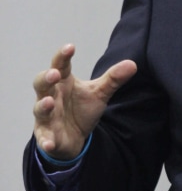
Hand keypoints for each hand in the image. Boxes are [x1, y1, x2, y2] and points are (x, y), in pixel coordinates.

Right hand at [32, 44, 136, 159]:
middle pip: (42, 84)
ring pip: (39, 109)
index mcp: (63, 82)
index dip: (63, 56)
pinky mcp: (46, 135)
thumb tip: (132, 64)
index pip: (60, 65)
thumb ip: (113, 79)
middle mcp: (51, 96)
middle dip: (46, 78)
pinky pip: (44, 138)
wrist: (75, 137)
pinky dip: (45, 141)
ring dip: (43, 105)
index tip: (70, 47)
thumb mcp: (99, 93)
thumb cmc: (82, 109)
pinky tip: (49, 143)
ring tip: (49, 102)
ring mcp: (46, 116)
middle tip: (54, 74)